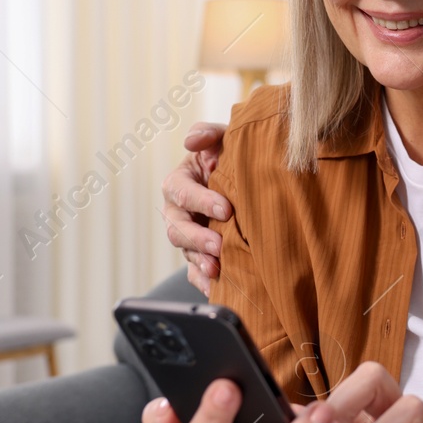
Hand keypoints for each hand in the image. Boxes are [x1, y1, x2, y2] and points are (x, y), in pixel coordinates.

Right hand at [161, 122, 230, 295]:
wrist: (246, 184)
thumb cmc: (230, 158)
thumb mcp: (221, 140)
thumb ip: (208, 133)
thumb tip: (192, 140)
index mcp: (179, 182)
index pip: (182, 192)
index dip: (201, 201)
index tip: (226, 209)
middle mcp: (177, 211)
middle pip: (176, 228)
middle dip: (197, 238)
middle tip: (219, 245)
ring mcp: (187, 236)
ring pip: (184, 252)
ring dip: (199, 262)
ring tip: (217, 269)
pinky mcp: (198, 256)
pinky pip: (194, 273)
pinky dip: (203, 282)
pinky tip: (216, 289)